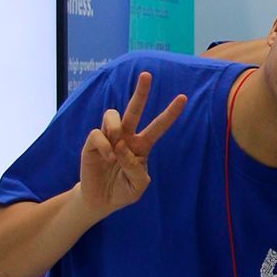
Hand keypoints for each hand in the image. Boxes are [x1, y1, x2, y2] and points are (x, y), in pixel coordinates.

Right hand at [74, 71, 186, 217]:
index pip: (158, 126)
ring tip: (117, 142)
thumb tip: (122, 147)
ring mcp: (109, 138)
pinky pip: (98, 134)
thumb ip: (136, 168)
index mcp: (142, 146)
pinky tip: (108, 158)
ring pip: (112, 115)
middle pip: (134, 110)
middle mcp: (126, 137)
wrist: (101, 200)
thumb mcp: (138, 185)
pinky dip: (105, 145)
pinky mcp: (92, 143)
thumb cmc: (123, 191)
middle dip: (141, 92)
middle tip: (147, 75)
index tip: (183, 98)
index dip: (170, 113)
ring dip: (116, 126)